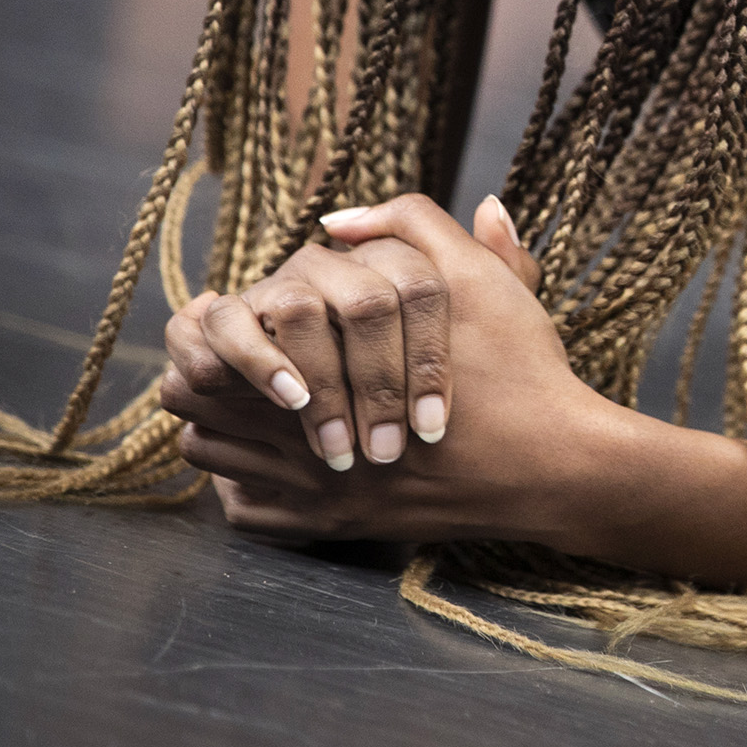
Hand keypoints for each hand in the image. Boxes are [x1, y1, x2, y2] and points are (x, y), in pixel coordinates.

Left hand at [160, 194, 623, 544]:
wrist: (554, 464)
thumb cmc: (517, 367)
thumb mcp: (475, 276)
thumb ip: (411, 224)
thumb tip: (338, 219)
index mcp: (321, 359)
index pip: (210, 338)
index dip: (216, 323)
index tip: (245, 312)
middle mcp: (300, 429)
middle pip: (192, 398)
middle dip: (210, 373)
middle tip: (242, 359)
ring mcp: (310, 486)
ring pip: (210, 454)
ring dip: (223, 426)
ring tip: (258, 406)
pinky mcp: (330, 527)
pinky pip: (244, 511)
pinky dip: (247, 485)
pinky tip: (281, 461)